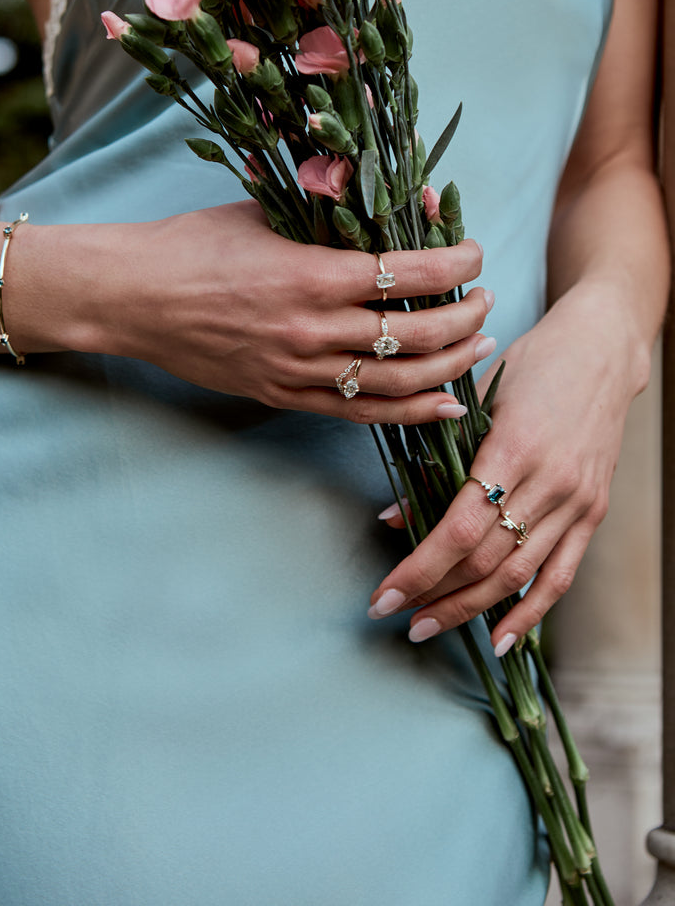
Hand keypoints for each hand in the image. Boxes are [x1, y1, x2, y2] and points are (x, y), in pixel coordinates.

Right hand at [87, 199, 493, 423]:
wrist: (134, 298)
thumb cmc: (194, 244)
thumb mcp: (264, 210)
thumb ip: (329, 205)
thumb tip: (388, 185)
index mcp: (313, 274)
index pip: (411, 275)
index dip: (456, 264)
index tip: (474, 254)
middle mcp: (313, 329)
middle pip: (416, 335)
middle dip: (466, 317)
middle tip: (486, 300)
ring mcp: (299, 371)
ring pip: (398, 382)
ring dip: (451, 366)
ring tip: (479, 346)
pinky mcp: (284, 396)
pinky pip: (360, 413)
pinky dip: (411, 413)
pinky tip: (446, 404)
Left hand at [366, 280, 648, 652]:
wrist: (604, 349)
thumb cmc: (534, 361)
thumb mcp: (477, 398)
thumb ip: (437, 459)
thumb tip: (394, 518)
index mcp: (512, 448)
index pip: (457, 528)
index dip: (418, 569)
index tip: (383, 595)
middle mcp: (549, 482)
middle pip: (484, 560)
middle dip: (433, 595)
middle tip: (392, 615)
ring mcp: (576, 502)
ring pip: (518, 575)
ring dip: (470, 610)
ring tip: (429, 628)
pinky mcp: (593, 512)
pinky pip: (560, 575)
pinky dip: (530, 612)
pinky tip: (501, 639)